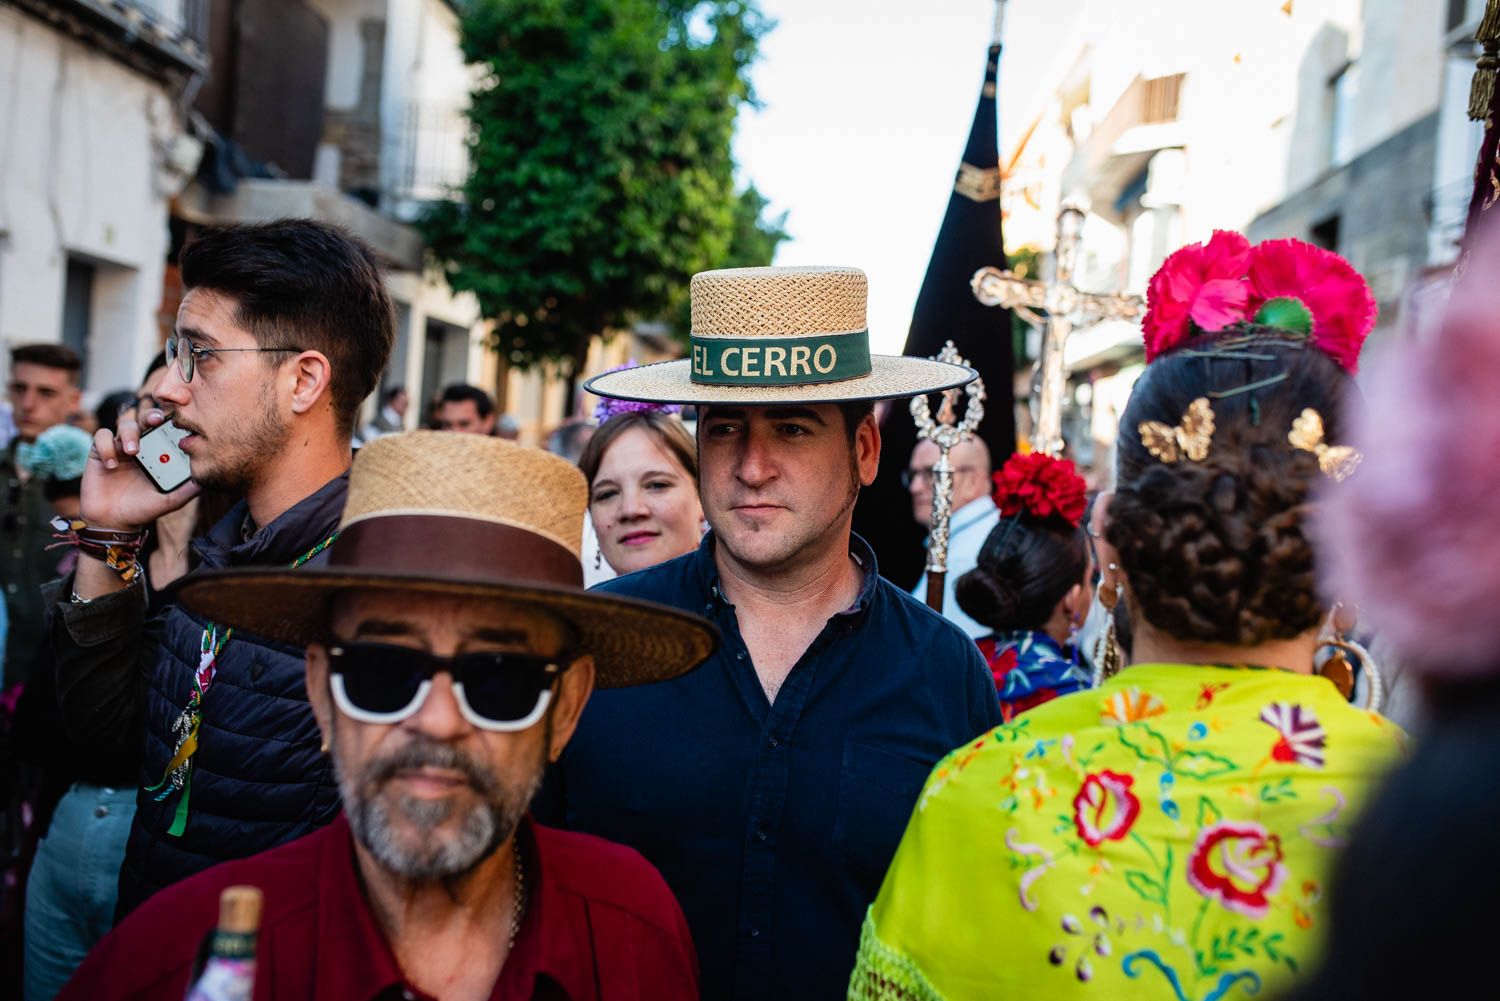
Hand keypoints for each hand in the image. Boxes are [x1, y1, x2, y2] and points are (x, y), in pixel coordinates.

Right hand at [80, 406, 199, 530]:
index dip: (171, 420)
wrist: (114, 522)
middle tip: (157, 420)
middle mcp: (141, 445)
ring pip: (124, 424)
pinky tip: (111, 465)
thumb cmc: (144, 508)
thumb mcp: (170, 500)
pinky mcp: (99, 451)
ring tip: (133, 452)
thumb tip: (208, 478)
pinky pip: (101, 437)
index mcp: (159, 452)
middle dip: (152, 416)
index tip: (180, 419)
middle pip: (146, 419)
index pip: (166, 429)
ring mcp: (120, 447)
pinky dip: (107, 447)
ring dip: (129, 434)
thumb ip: (188, 489)